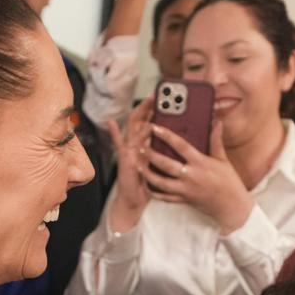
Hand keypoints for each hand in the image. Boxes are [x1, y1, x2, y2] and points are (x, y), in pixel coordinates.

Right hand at [106, 98, 154, 232]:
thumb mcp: (160, 164)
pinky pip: (120, 144)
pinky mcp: (125, 159)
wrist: (135, 200)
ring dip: (141, 114)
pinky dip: (114, 133)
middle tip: (157, 94)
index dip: (156, 109)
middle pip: (141, 119)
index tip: (165, 97)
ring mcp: (129, 150)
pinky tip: (111, 122)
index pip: (150, 121)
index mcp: (145, 144)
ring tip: (148, 103)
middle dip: (148, 106)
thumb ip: (166, 150)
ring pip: (134, 127)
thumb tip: (182, 138)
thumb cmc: (149, 184)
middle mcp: (136, 144)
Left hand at [145, 122, 252, 233]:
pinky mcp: (183, 200)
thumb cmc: (229, 183)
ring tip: (139, 164)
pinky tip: (146, 183)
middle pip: (165, 164)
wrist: (231, 207)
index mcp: (201, 163)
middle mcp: (191, 176)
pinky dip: (153, 191)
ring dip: (147, 173)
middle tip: (141, 146)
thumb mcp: (223, 160)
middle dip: (151, 154)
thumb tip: (217, 123)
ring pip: (160, 182)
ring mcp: (185, 189)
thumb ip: (216, 141)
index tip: (155, 127)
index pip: (180, 145)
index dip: (166, 135)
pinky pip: (164, 196)